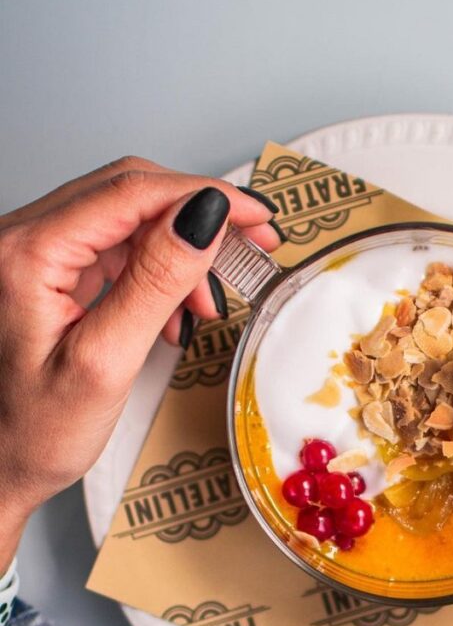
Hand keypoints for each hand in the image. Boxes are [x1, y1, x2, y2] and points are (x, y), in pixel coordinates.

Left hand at [0, 156, 280, 567]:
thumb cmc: (34, 433)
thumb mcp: (106, 362)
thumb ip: (156, 282)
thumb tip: (204, 217)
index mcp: (27, 253)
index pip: (132, 192)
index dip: (205, 195)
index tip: (257, 216)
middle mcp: (22, 238)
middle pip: (130, 194)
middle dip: (198, 217)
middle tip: (252, 246)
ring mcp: (33, 253)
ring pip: (126, 218)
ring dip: (179, 249)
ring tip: (209, 300)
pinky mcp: (46, 271)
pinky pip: (113, 247)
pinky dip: (156, 268)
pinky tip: (175, 308)